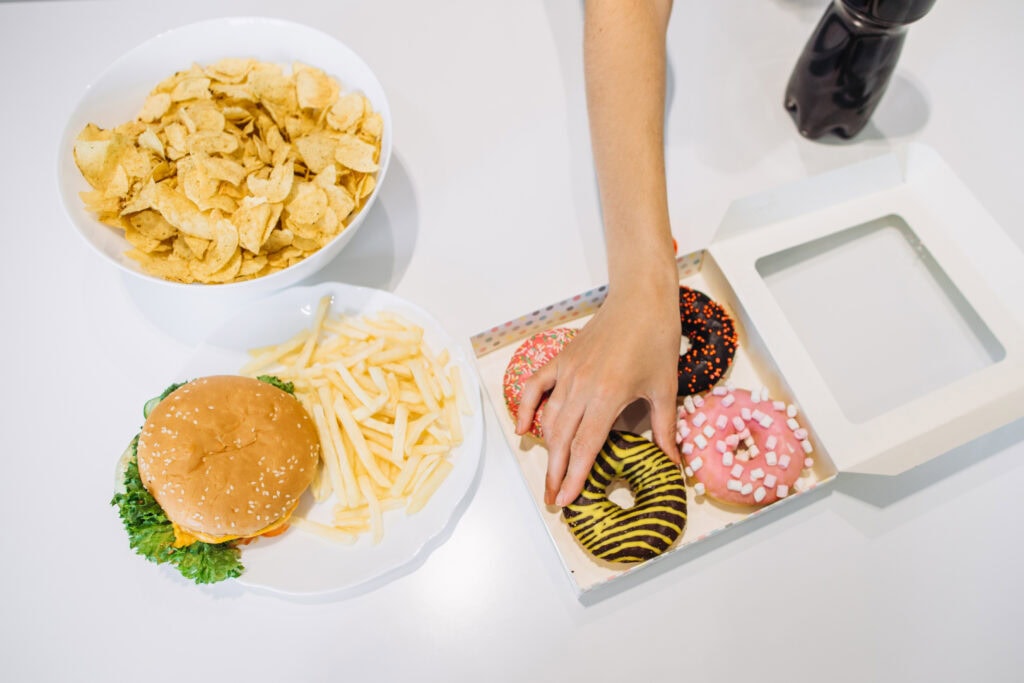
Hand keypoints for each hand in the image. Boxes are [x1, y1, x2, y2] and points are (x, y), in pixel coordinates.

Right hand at [516, 279, 680, 506]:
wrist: (641, 300)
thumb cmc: (656, 340)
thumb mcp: (665, 388)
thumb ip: (664, 429)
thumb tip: (673, 463)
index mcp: (607, 396)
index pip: (584, 447)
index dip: (575, 477)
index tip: (567, 500)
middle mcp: (581, 386)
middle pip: (561, 440)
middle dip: (556, 473)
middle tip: (554, 498)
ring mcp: (567, 372)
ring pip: (549, 419)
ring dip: (547, 449)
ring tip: (550, 473)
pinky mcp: (561, 360)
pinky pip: (535, 388)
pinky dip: (526, 409)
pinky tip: (524, 430)